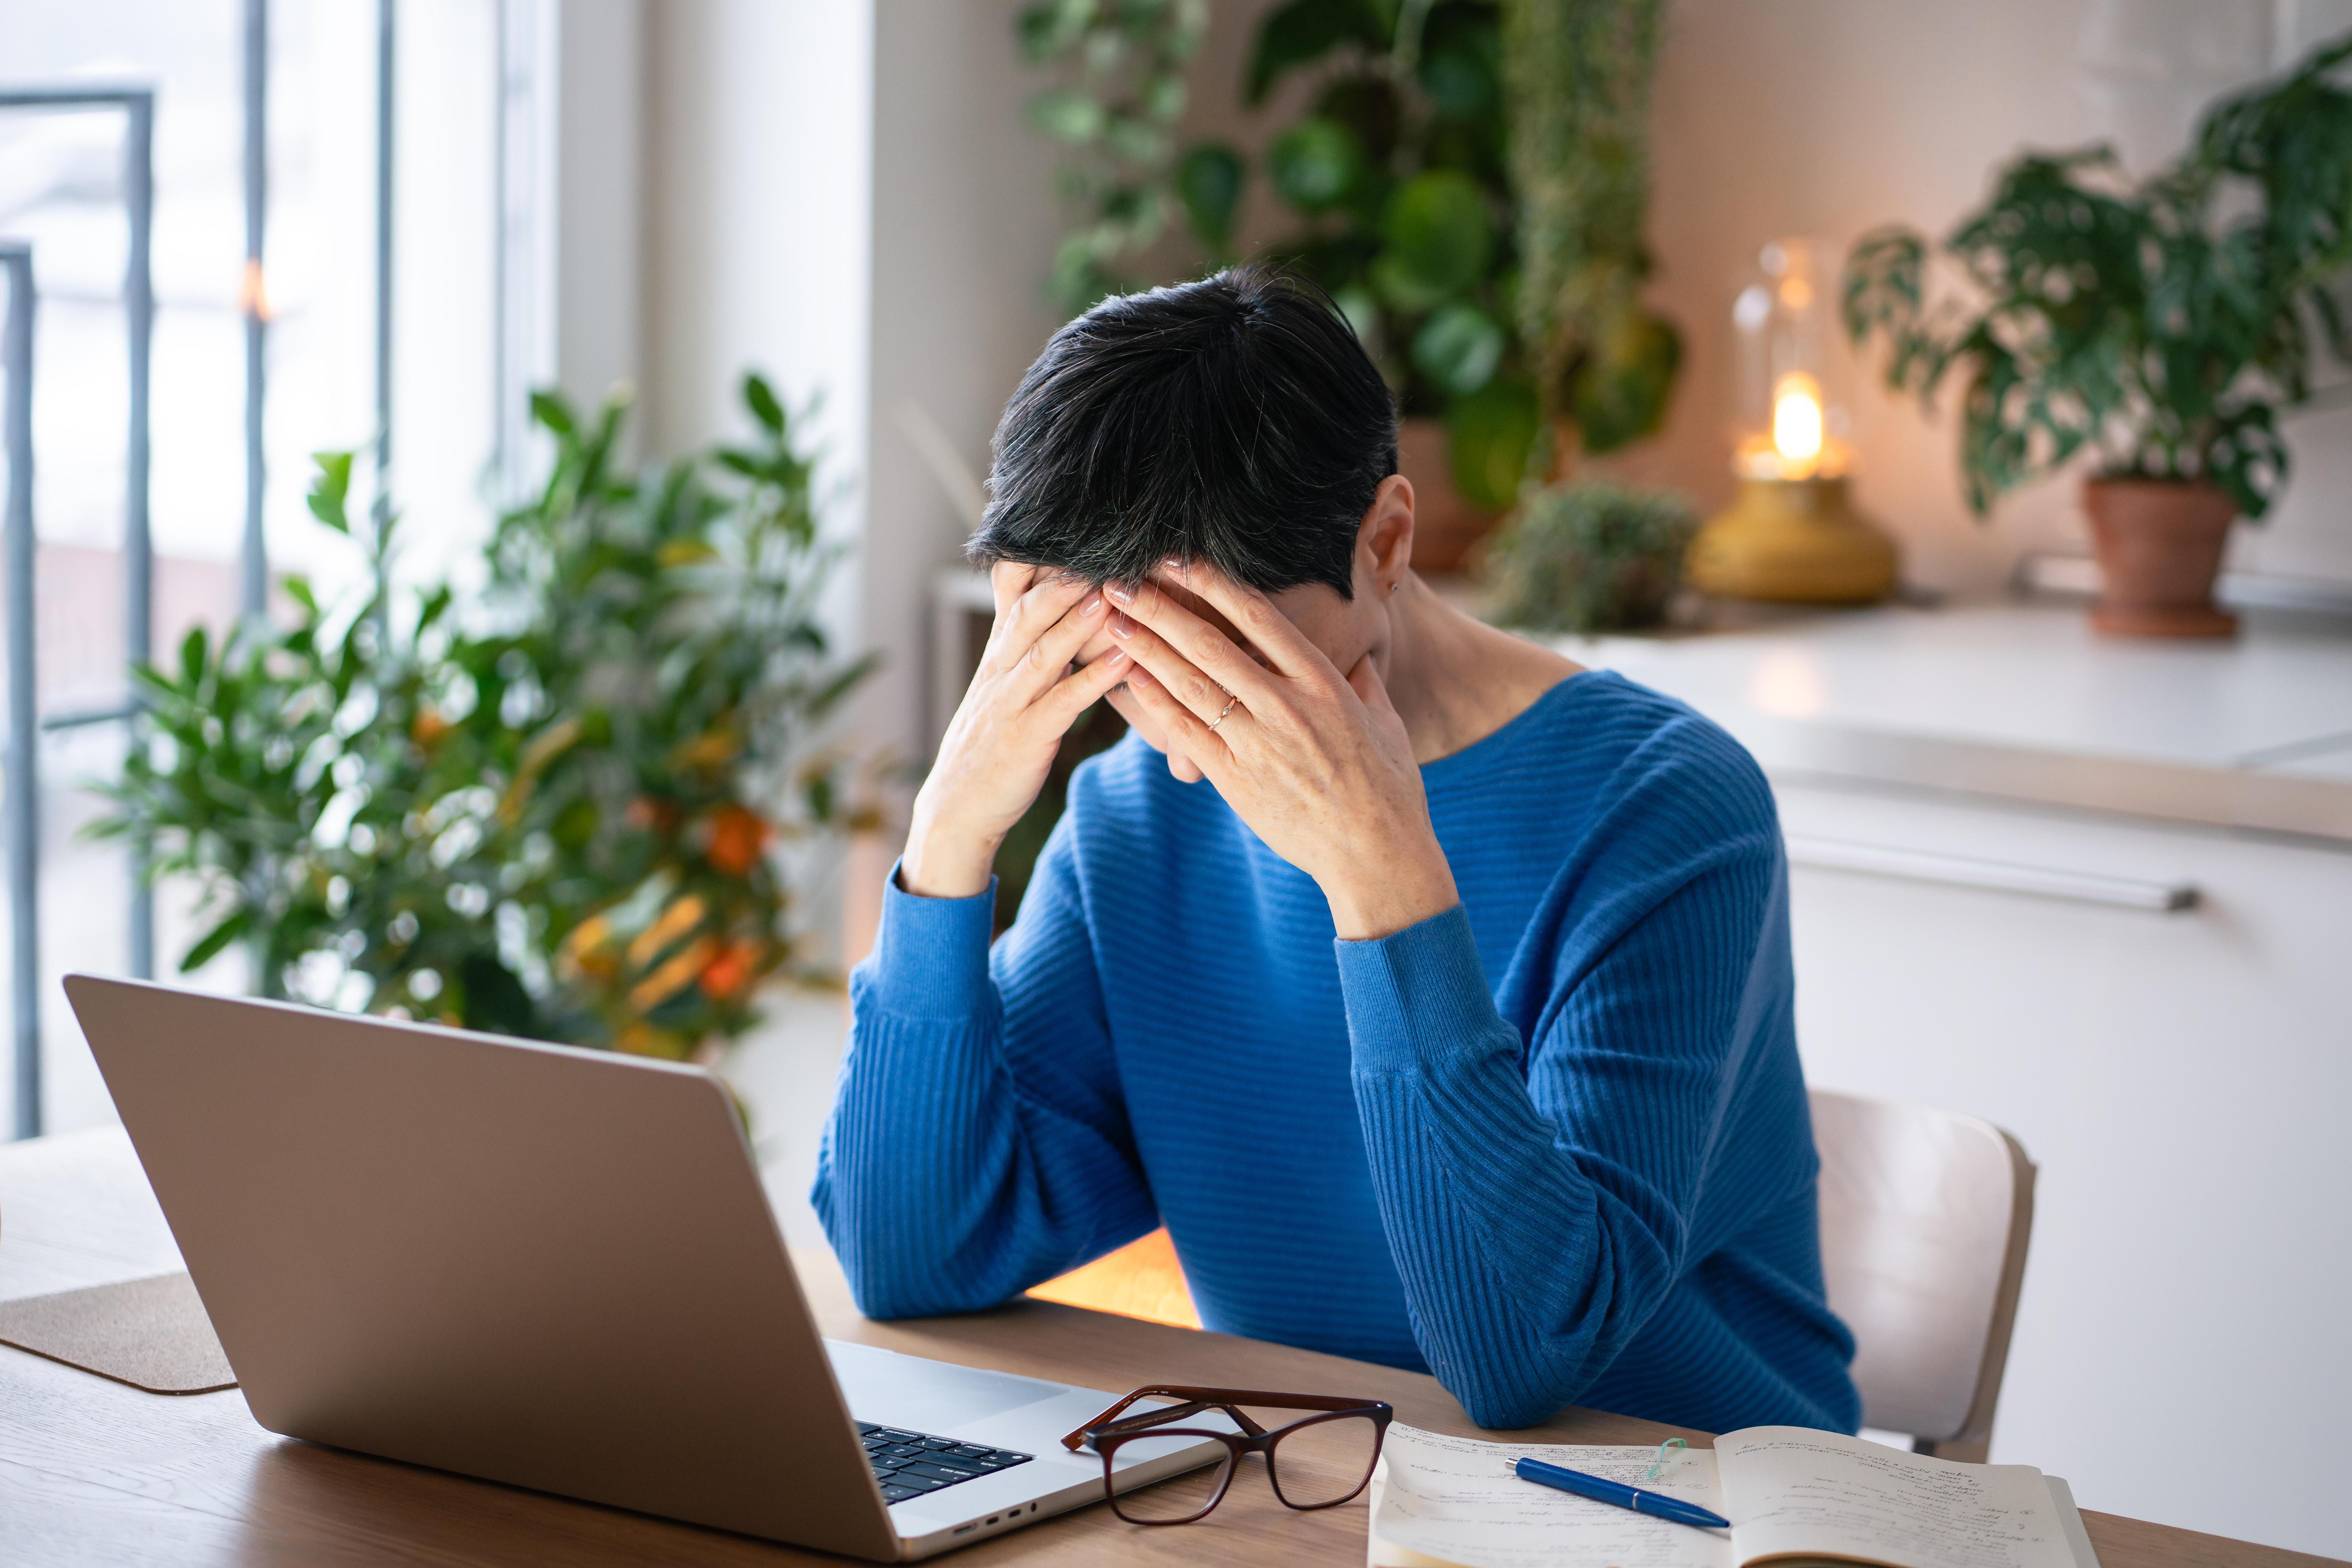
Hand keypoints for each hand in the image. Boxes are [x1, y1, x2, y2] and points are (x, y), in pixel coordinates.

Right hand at [902, 564, 1131, 899]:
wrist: (958, 806)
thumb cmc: (993, 742)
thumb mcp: (1006, 684)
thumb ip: (1031, 644)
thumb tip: (1066, 603)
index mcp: (1000, 651)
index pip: (1011, 588)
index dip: (1036, 553)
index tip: (1071, 520)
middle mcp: (1001, 668)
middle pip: (1028, 610)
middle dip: (1061, 576)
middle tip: (1100, 543)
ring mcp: (1011, 702)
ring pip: (1043, 651)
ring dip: (1077, 620)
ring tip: (1110, 592)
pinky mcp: (1027, 737)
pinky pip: (1064, 702)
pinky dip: (1095, 679)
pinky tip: (1124, 660)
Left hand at [1104, 562, 1458, 939]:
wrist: (1378, 854)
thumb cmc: (1387, 788)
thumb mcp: (1386, 723)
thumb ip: (1363, 684)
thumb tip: (1357, 660)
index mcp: (1323, 682)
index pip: (1259, 616)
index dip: (1213, 583)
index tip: (1179, 559)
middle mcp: (1287, 705)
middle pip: (1211, 643)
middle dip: (1161, 608)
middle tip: (1121, 579)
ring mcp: (1258, 743)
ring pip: (1190, 684)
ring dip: (1147, 648)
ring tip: (1112, 620)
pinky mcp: (1236, 780)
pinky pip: (1187, 733)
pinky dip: (1156, 703)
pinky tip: (1130, 678)